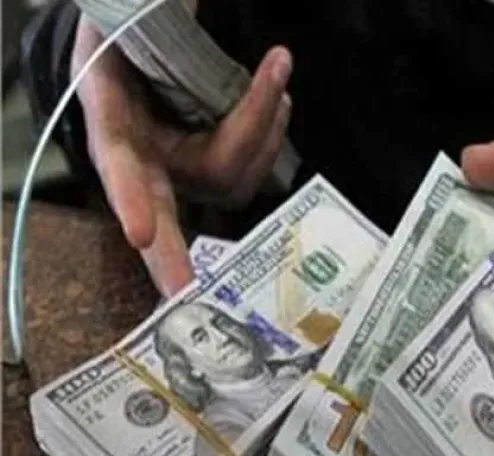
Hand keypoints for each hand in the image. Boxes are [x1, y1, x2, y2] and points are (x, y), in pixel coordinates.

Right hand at [72, 16, 292, 296]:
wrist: (140, 45)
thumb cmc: (127, 34)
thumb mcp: (123, 25)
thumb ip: (139, 26)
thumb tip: (185, 8)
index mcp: (113, 125)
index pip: (119, 166)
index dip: (128, 198)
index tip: (140, 234)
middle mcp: (148, 160)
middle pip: (162, 213)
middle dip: (171, 255)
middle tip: (183, 288)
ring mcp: (184, 168)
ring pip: (230, 179)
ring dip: (264, 133)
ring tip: (276, 77)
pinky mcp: (215, 167)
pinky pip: (251, 168)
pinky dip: (272, 130)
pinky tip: (278, 99)